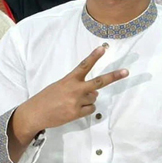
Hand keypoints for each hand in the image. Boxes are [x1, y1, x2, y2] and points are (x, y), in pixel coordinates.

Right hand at [11, 46, 128, 144]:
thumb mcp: (60, 86)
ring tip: (72, 102)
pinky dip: (86, 109)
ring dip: (88, 99)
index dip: (94, 57)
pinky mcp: (77, 113)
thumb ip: (77, 86)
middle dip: (114, 76)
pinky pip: (91, 109)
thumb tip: (95, 92)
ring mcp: (77, 102)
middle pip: (99, 82)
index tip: (103, 48)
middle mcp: (75, 89)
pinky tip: (74, 110)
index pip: (84, 65)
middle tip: (126, 72)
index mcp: (69, 79)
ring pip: (94, 98)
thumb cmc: (47, 98)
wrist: (35, 113)